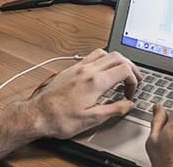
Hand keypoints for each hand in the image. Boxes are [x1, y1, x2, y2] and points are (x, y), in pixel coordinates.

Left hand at [28, 49, 142, 138]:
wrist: (38, 115)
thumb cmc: (60, 119)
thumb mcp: (92, 119)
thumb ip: (114, 109)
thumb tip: (129, 104)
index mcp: (94, 82)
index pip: (124, 69)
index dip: (134, 80)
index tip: (130, 93)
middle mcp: (86, 70)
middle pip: (117, 57)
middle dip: (130, 67)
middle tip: (134, 80)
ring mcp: (78, 67)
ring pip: (104, 52)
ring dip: (117, 61)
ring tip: (121, 74)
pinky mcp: (71, 69)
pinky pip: (91, 56)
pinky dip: (103, 60)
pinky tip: (103, 72)